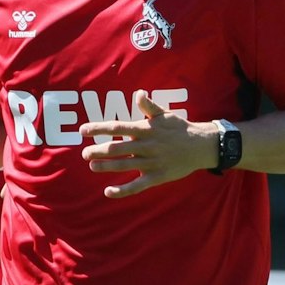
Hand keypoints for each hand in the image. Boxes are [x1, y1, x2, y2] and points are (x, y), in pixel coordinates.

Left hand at [77, 92, 211, 197]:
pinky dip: (122, 190)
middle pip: (117, 148)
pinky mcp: (156, 177)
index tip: (83, 130)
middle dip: (99, 151)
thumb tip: (139, 93)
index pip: (118, 127)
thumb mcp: (165, 114)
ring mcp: (151, 162)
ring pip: (124, 166)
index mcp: (145, 129)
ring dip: (106, 167)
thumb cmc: (179, 128)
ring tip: (92, 166)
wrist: (201, 146)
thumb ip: (149, 106)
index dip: (99, 128)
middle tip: (84, 154)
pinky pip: (137, 186)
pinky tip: (108, 191)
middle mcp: (146, 146)